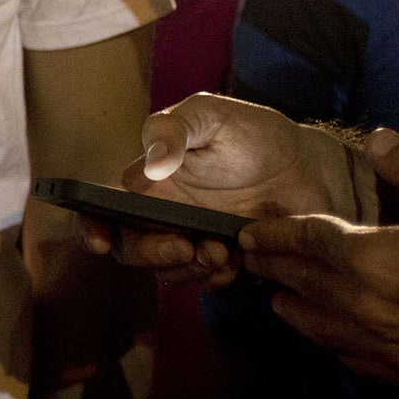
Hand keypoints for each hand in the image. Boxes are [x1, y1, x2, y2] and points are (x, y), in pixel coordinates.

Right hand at [79, 94, 357, 289]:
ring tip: (219, 248)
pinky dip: (217, 276)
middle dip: (150, 253)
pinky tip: (238, 257)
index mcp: (146, 181)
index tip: (100, 242)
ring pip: (166, 272)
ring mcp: (189, 240)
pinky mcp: (221, 261)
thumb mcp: (211, 115)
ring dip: (187, 268)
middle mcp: (159, 215)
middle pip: (128, 249)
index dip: (88, 227)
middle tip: (184, 245)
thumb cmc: (254, 134)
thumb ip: (174, 131)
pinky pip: (205, 282)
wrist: (309, 167)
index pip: (98, 207)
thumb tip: (151, 166)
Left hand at [240, 130, 398, 389]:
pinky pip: (350, 359)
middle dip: (273, 267)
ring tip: (276, 297)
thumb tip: (377, 141)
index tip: (250, 231)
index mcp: (372, 259)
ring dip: (293, 308)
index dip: (275, 232)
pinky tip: (327, 334)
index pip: (306, 240)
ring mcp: (383, 348)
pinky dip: (330, 342)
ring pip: (317, 328)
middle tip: (250, 259)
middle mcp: (364, 308)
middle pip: (302, 283)